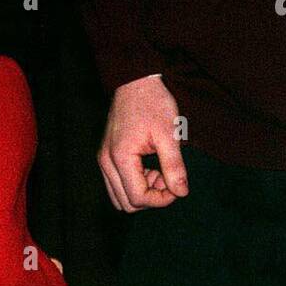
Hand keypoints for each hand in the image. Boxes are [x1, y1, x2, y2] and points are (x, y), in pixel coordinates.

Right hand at [99, 74, 187, 211]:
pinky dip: (135, 184)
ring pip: (120, 196)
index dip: (161, 199)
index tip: (177, 186)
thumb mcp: (169, 134)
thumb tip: (181, 193)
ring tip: (159, 173)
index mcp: (120, 157)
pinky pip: (117, 184)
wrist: (135, 82)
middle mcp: (106, 162)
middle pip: (126, 203)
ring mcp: (103, 160)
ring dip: (142, 192)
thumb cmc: (153, 104)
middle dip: (151, 198)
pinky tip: (150, 168)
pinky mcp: (106, 156)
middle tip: (168, 178)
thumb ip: (174, 166)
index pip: (138, 198)